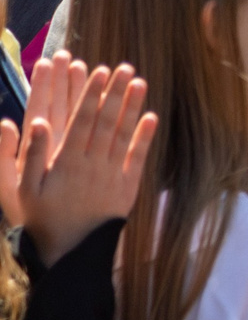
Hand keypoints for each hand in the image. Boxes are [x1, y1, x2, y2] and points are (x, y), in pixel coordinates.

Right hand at [1, 54, 157, 265]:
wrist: (71, 252)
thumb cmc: (42, 218)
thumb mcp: (24, 189)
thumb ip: (30, 154)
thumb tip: (35, 121)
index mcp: (66, 162)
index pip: (81, 121)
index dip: (91, 95)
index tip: (98, 72)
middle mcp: (92, 165)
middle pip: (105, 122)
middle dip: (115, 93)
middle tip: (124, 67)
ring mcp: (112, 175)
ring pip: (123, 135)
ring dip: (132, 108)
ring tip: (139, 82)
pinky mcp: (127, 187)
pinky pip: (138, 158)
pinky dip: (145, 137)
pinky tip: (151, 117)